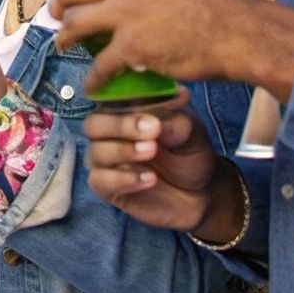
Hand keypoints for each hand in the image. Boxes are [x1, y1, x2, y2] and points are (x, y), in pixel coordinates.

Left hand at [48, 0, 293, 101]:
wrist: (242, 32)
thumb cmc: (221, 5)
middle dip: (57, 5)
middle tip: (54, 15)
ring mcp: (126, 13)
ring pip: (75, 24)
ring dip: (64, 37)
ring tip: (63, 44)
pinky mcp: (132, 47)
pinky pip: (99, 65)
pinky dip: (93, 78)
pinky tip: (93, 85)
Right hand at [82, 92, 219, 231]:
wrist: (199, 194)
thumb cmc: (189, 154)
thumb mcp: (192, 134)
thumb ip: (177, 124)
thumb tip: (161, 121)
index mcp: (126, 110)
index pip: (110, 98)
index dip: (126, 101)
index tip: (154, 110)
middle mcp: (109, 133)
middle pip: (94, 124)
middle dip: (121, 125)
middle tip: (152, 129)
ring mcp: (105, 160)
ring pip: (96, 152)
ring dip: (123, 150)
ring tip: (152, 151)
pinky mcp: (106, 187)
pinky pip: (100, 181)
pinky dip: (123, 179)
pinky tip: (150, 178)